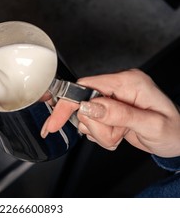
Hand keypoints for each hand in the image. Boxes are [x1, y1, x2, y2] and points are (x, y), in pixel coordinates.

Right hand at [41, 69, 179, 157]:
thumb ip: (118, 114)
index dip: (69, 103)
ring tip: (120, 135)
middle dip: (95, 126)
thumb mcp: (150, 125)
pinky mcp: (109, 109)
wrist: (179, 140)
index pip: (86, 86)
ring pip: (85, 117)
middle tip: (115, 135)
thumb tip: (89, 106)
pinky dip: (101, 135)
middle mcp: (118, 86)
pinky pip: (91, 123)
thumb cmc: (175, 131)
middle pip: (83, 104)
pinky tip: (117, 135)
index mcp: (128, 81)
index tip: (55, 122)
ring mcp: (113, 98)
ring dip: (100, 133)